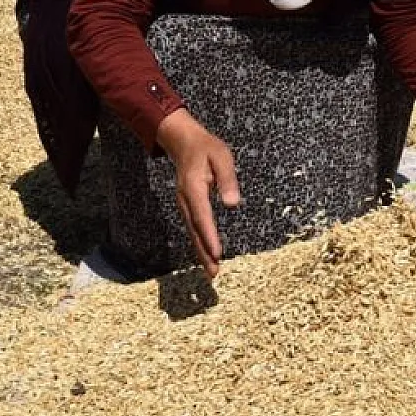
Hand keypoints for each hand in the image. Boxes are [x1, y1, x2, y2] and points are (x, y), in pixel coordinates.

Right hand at [155, 109, 241, 276]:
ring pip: (192, 232)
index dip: (209, 236)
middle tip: (214, 273)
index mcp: (194, 188)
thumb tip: (232, 204)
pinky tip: (207, 255)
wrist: (183, 142)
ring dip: (201, 252)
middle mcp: (185, 200)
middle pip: (195, 230)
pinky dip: (200, 243)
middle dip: (204, 252)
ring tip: (212, 271)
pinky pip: (194, 228)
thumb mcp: (222, 157)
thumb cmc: (207, 148)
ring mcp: (184, 205)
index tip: (217, 253)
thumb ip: (227, 179)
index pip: (203, 216)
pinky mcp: (188, 207)